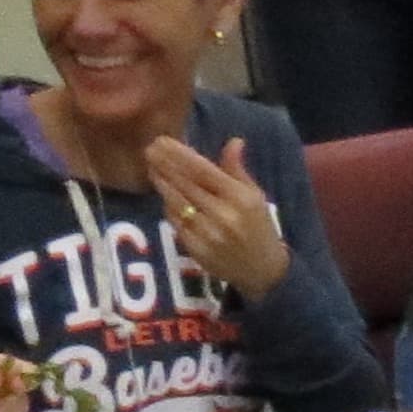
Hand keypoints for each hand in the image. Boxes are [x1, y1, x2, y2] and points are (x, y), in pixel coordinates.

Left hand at [147, 134, 291, 300]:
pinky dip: (168, 205)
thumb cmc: (259, 228)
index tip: (162, 140)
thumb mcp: (255, 196)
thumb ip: (238, 170)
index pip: (202, 170)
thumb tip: (234, 141)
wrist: (263, 271)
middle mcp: (223, 215)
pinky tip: (165, 194)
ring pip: (176, 201)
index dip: (180, 154)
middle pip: (185, 183)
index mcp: (240, 199)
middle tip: (149, 149)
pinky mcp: (196, 248)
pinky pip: (176, 221)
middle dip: (164, 164)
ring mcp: (207, 233)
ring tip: (151, 167)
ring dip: (161, 182)